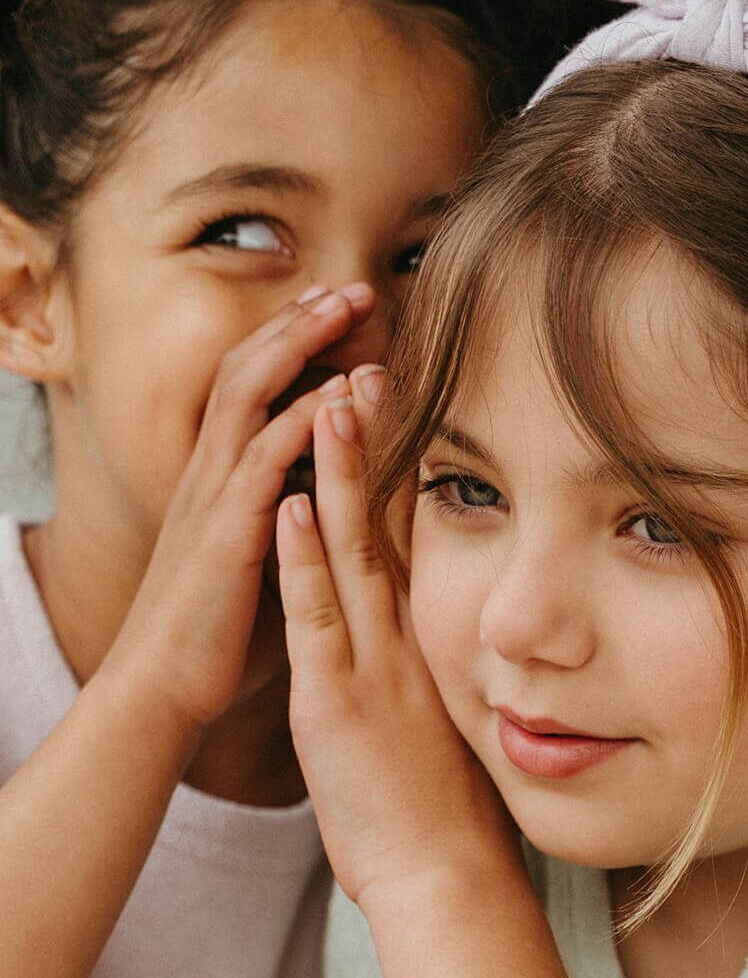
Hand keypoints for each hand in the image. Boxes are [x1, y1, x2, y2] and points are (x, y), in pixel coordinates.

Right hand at [97, 286, 375, 729]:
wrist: (166, 690)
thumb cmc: (220, 634)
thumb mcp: (264, 560)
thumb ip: (293, 520)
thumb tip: (336, 501)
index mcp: (221, 478)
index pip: (253, 385)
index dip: (292, 342)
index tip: (339, 310)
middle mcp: (211, 474)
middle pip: (249, 368)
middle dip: (299, 322)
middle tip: (351, 287)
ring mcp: (214, 498)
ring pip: (250, 396)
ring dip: (299, 349)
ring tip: (344, 312)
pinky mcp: (226, 532)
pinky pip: (263, 460)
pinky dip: (301, 422)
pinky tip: (340, 397)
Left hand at [276, 380, 514, 905]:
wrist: (446, 877)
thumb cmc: (446, 816)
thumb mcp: (450, 730)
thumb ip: (440, 679)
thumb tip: (448, 655)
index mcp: (427, 647)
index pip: (414, 546)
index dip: (404, 477)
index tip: (400, 417)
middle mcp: (406, 644)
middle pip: (390, 529)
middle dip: (377, 451)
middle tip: (372, 375)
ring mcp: (372, 667)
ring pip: (354, 553)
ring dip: (340, 476)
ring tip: (333, 403)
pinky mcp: (334, 701)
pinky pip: (317, 615)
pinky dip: (303, 556)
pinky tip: (294, 500)